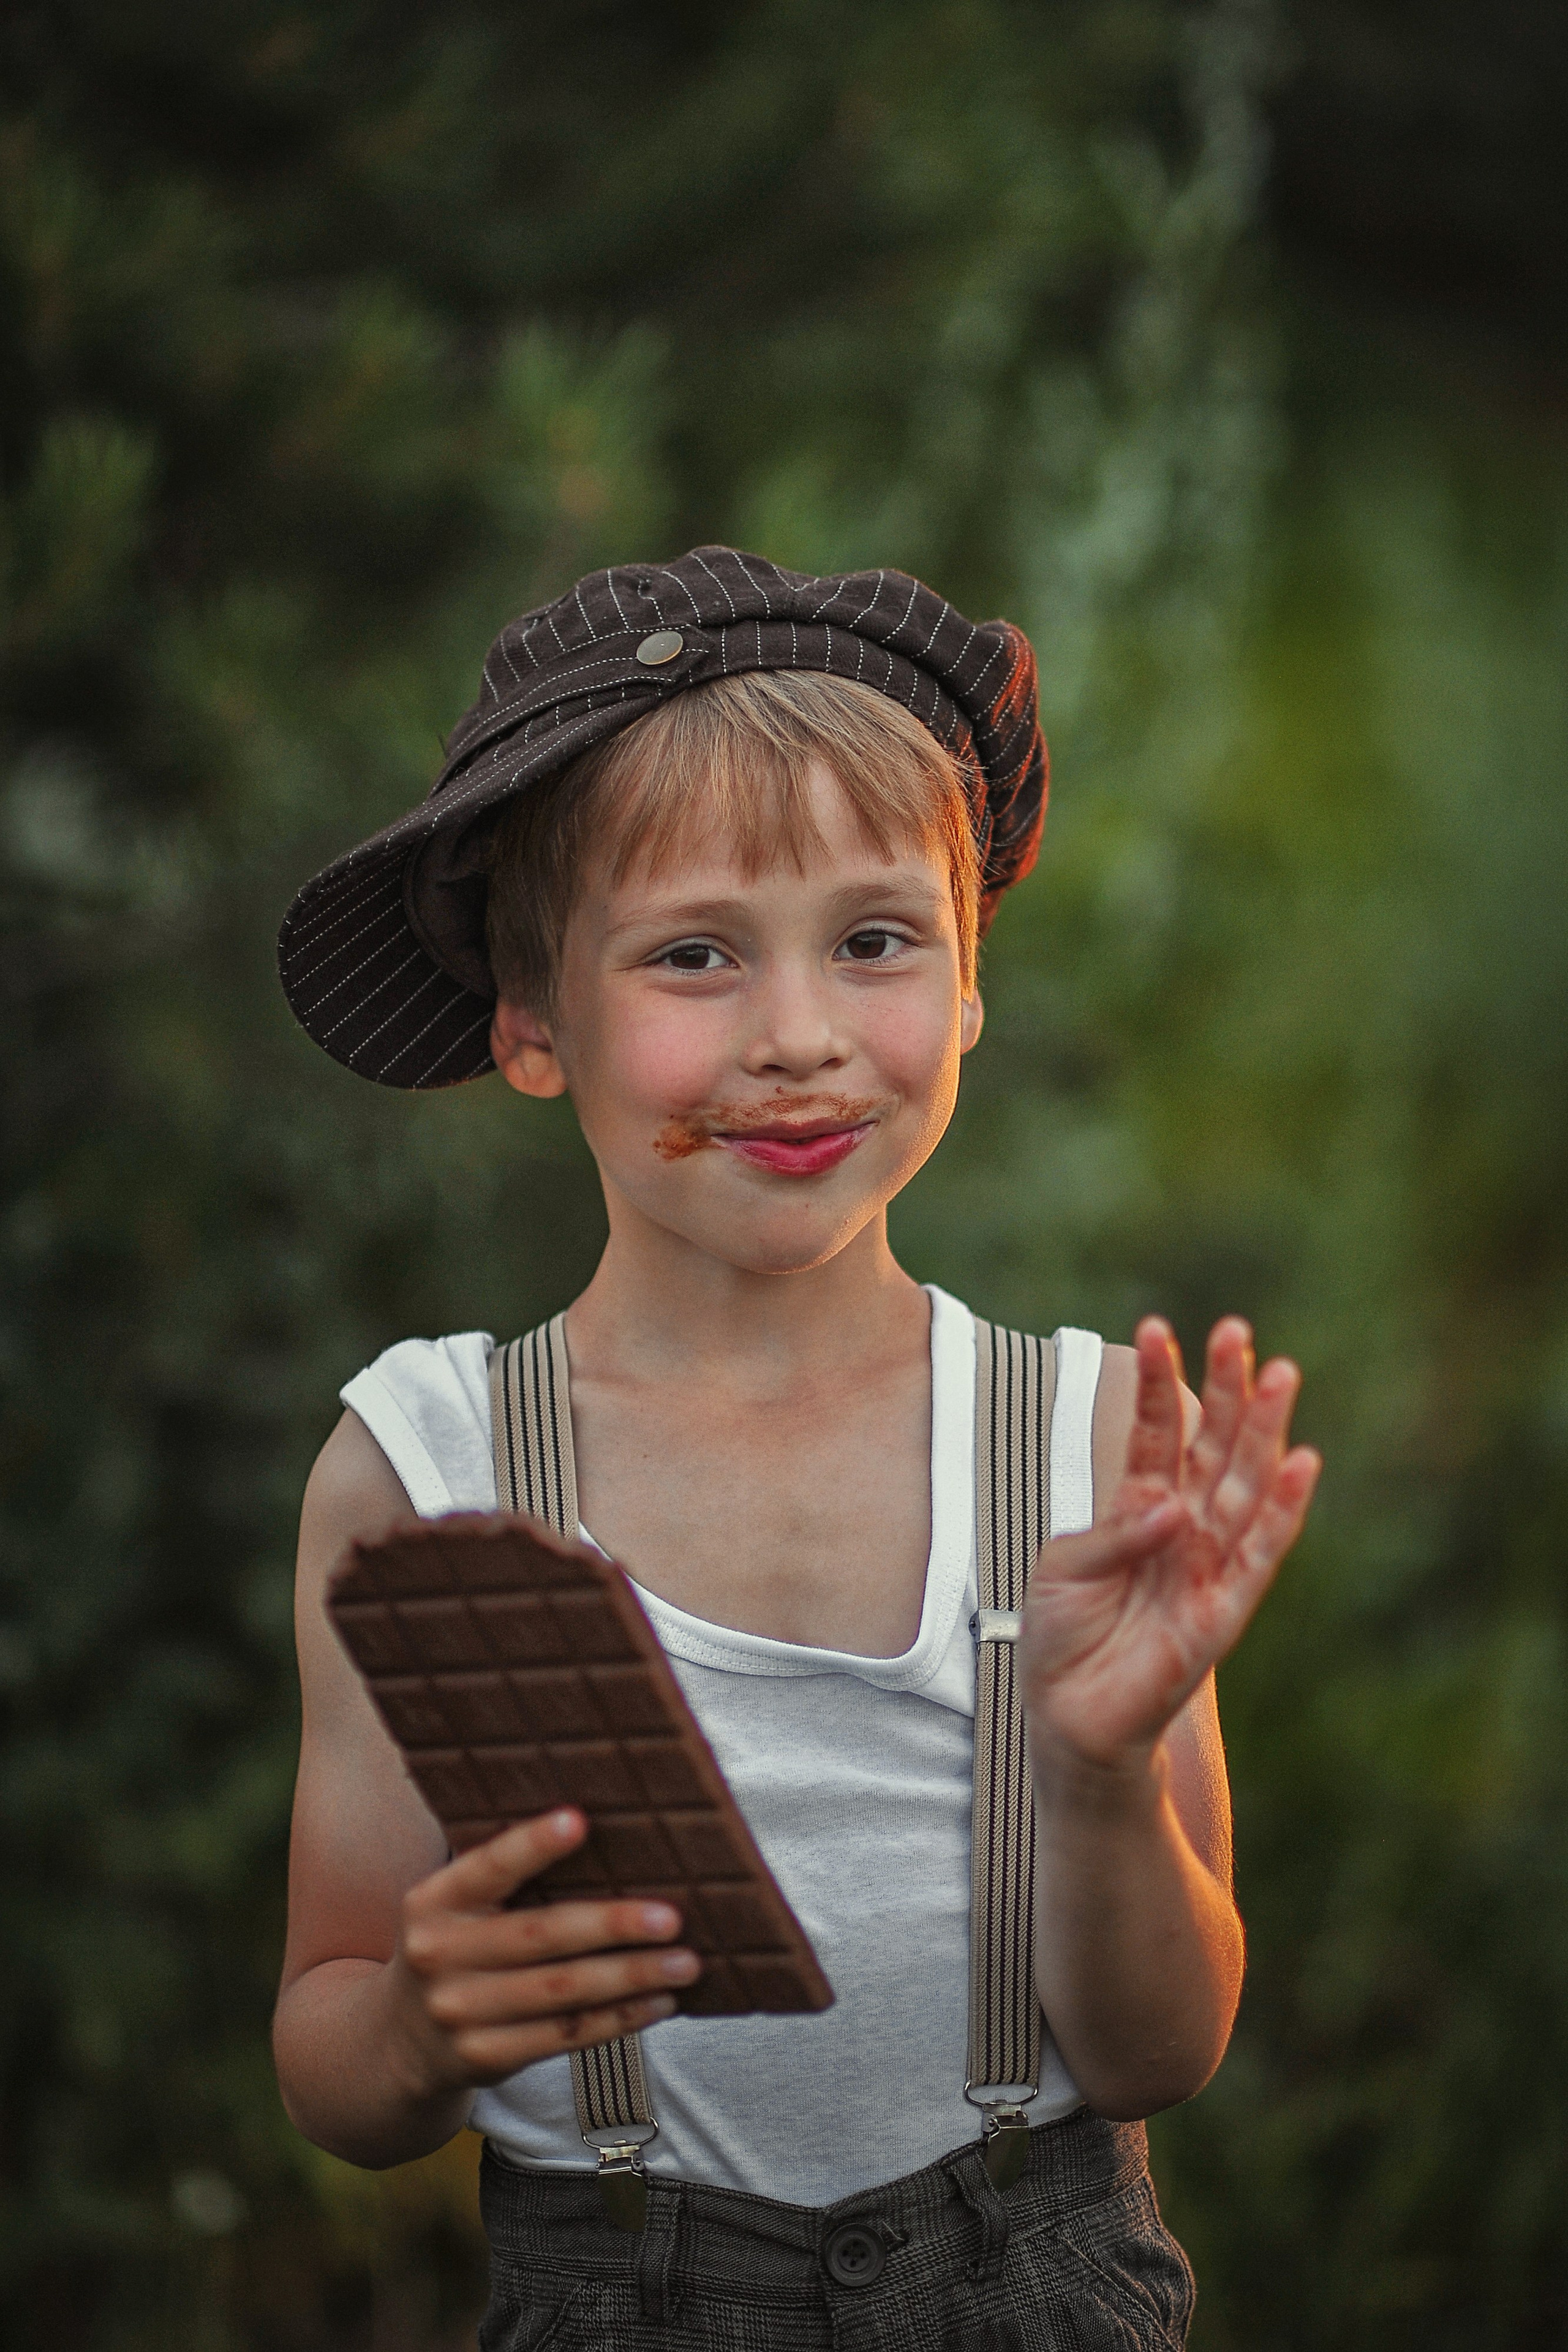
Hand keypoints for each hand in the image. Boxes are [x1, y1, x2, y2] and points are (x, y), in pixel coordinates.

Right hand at [386, 1808, 700, 2095]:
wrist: (396, 2043)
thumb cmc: (453, 1950)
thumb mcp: (452, 1910)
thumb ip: (503, 1879)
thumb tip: (597, 1834)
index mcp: (432, 1902)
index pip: (486, 1867)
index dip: (531, 1845)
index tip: (579, 1820)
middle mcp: (439, 1956)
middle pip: (538, 1935)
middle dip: (611, 1924)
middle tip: (672, 1917)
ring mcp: (460, 2012)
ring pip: (562, 1991)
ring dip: (631, 1976)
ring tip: (685, 1962)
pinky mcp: (485, 2058)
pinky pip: (565, 2035)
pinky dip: (619, 2018)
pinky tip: (659, 2002)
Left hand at [1019, 1317, 1319, 1769]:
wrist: (1070, 1718)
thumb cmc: (1063, 1636)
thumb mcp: (1064, 1569)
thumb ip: (1113, 1535)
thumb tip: (1171, 1508)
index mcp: (1137, 1508)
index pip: (1154, 1434)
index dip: (1157, 1384)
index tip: (1155, 1327)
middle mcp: (1181, 1528)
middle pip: (1211, 1447)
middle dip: (1225, 1389)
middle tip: (1237, 1329)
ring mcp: (1207, 1565)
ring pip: (1243, 1485)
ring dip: (1262, 1430)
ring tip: (1280, 1371)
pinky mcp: (1223, 1610)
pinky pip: (1260, 1554)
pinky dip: (1282, 1510)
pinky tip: (1300, 1461)